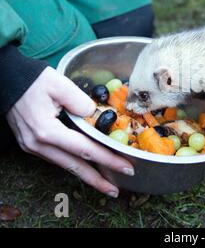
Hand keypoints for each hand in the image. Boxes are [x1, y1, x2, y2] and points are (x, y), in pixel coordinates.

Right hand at [6, 67, 133, 197]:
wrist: (8, 80)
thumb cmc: (33, 81)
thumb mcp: (61, 85)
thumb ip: (82, 102)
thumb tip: (96, 117)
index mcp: (47, 130)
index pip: (85, 149)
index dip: (107, 160)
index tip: (126, 167)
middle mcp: (39, 144)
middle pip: (74, 166)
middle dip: (97, 180)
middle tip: (116, 190)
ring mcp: (32, 147)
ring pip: (65, 165)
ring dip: (86, 175)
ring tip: (105, 183)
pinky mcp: (31, 145)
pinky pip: (57, 158)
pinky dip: (74, 163)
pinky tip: (86, 166)